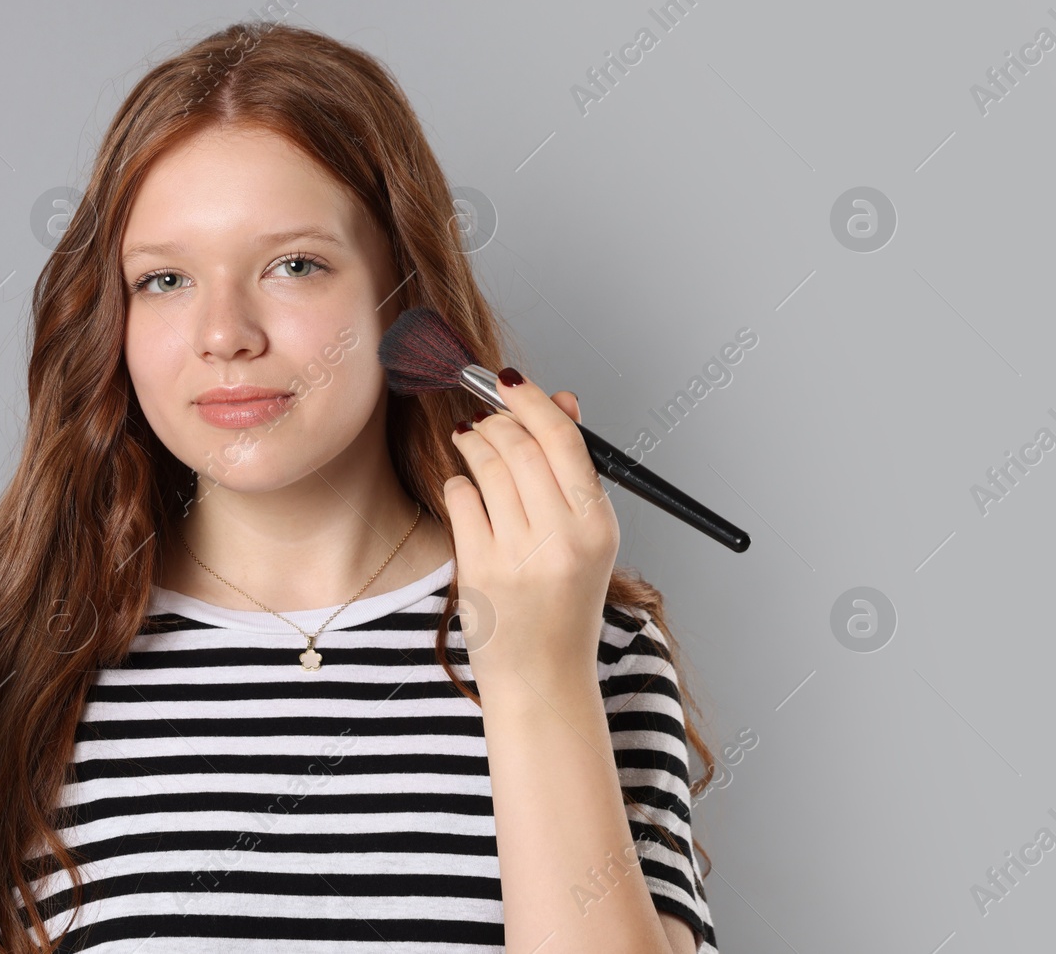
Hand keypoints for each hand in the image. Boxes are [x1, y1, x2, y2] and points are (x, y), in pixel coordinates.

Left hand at [444, 369, 619, 691]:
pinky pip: (461, 499)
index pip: (563, 440)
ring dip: (473, 443)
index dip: (530, 400)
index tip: (507, 379)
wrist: (543, 676)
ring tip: (470, 441)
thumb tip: (558, 400)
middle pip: (520, 446)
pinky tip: (464, 488)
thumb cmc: (563, 600)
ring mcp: (519, 555)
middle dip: (495, 419)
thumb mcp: (586, 536)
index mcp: (597, 525)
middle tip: (483, 416)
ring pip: (486, 466)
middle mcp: (563, 538)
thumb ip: (571, 470)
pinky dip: (458, 484)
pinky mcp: (481, 570)